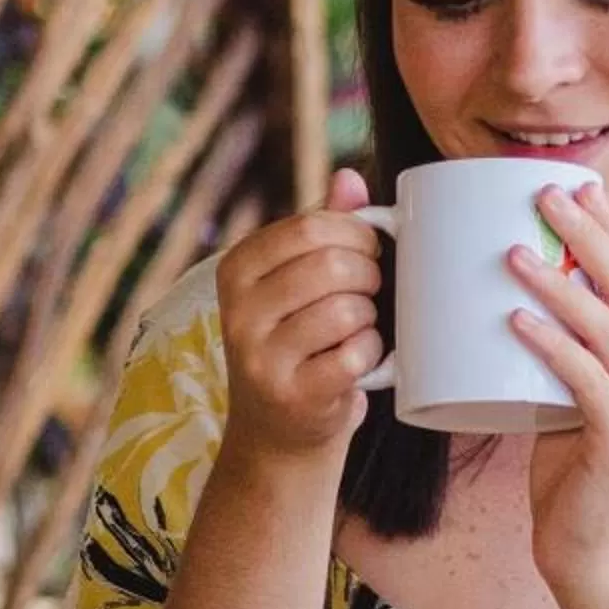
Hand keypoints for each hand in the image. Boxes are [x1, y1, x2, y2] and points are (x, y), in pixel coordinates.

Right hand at [215, 170, 384, 469]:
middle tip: (370, 292)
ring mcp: (261, 356)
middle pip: (332, 265)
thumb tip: (350, 176)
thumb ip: (323, 228)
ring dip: (370, 319)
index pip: (311, 227)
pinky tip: (359, 360)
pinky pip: (355, 355)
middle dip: (369, 275)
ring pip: (347, 309)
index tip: (369, 252)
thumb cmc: (298, 342)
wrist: (278, 433)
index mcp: (237, 268)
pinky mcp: (292, 395)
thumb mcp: (298, 282)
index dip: (357, 234)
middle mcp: (239, 311)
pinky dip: (372, 355)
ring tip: (359, 329)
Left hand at [510, 179, 608, 607]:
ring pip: (607, 328)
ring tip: (514, 252)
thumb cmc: (573, 473)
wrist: (595, 555)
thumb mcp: (568, 395)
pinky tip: (517, 321)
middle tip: (543, 195)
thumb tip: (506, 297)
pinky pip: (586, 381)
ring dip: (560, 284)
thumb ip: (556, 351)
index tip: (575, 183)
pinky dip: (552, 346)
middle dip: (587, 235)